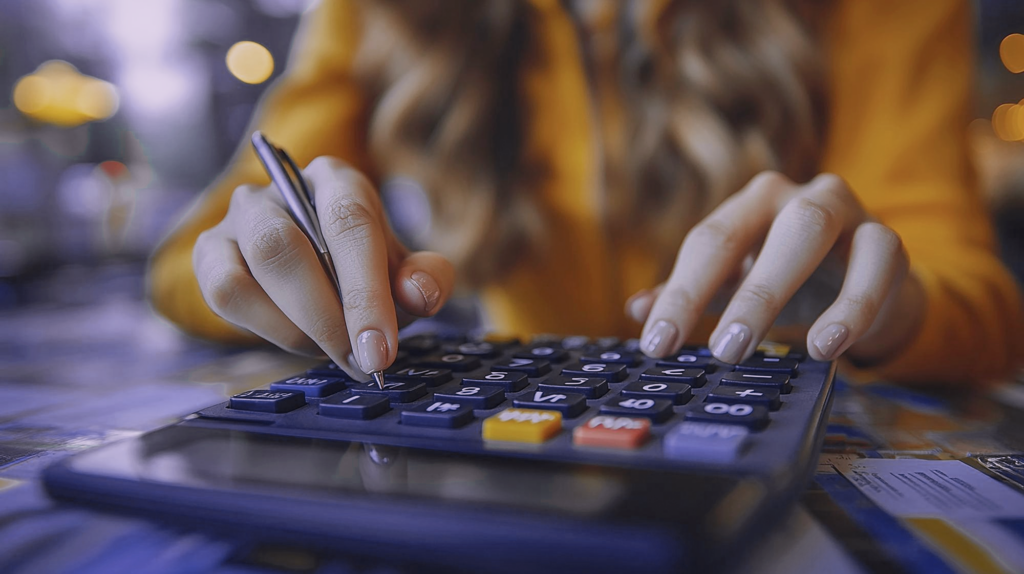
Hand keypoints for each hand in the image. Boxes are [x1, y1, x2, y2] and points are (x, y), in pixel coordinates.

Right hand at [193, 157, 454, 377]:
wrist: (324, 270)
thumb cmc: (367, 269)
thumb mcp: (405, 273)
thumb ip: (425, 280)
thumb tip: (420, 294)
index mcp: (337, 182)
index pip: (349, 223)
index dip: (365, 291)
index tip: (380, 349)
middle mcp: (282, 189)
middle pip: (286, 247)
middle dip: (326, 317)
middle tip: (359, 361)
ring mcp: (239, 219)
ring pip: (250, 271)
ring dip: (295, 326)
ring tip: (335, 351)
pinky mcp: (210, 254)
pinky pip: (223, 293)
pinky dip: (265, 328)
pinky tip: (300, 341)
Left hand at [629, 171, 924, 364]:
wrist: (867, 279)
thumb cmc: (791, 278)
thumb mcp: (738, 285)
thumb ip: (693, 295)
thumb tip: (637, 310)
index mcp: (748, 206)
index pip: (706, 243)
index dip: (680, 294)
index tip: (657, 345)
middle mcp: (790, 196)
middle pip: (749, 229)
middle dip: (726, 290)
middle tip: (718, 351)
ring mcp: (842, 209)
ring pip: (810, 229)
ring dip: (782, 289)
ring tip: (762, 349)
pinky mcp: (887, 238)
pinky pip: (875, 261)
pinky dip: (853, 306)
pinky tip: (827, 348)